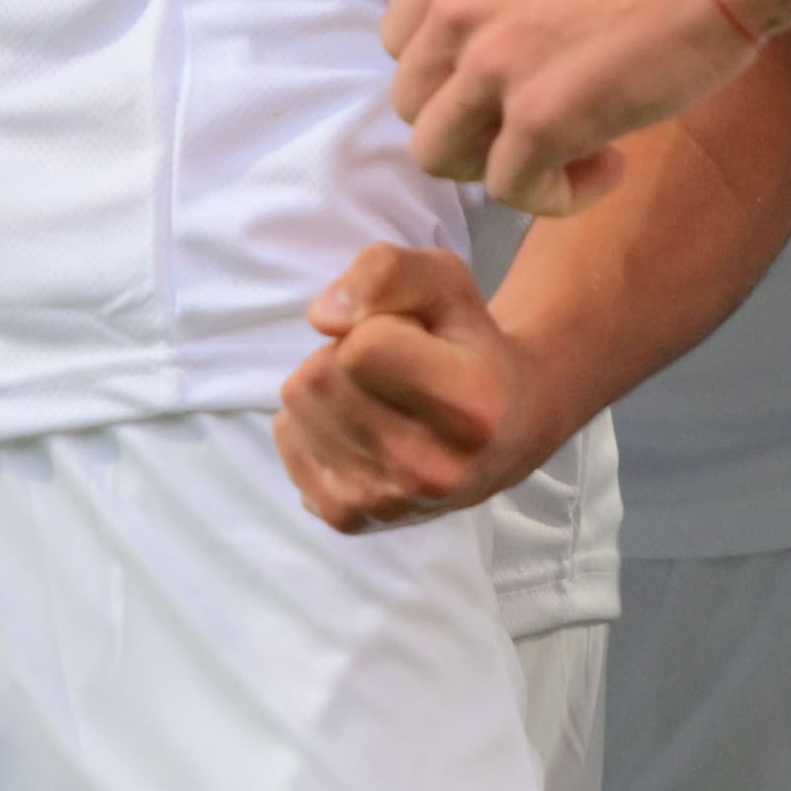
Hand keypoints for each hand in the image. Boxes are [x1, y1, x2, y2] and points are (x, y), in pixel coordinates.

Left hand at [274, 243, 562, 530]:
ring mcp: (388, 503)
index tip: (415, 338)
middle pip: (320, 378)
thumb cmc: (470, 345)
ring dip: (327, 387)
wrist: (503, 430)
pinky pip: (286, 441)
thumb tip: (321, 318)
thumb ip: (387, 272)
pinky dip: (309, 421)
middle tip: (394, 368)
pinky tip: (357, 425)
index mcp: (471, 407)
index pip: (362, 347)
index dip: (378, 324)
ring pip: (297, 409)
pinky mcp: (350, 518)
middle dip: (345, 354)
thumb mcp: (446, 281)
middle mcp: (433, 470)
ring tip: (378, 395)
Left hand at [384, 0, 754, 217]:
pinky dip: (555, 195)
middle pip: (415, 106)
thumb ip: (497, 6)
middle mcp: (457, 9)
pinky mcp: (538, 119)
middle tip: (541, 127)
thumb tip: (487, 78)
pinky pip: (510, 190)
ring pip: (440, 156)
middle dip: (473, 129)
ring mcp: (492, 66)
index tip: (508, 86)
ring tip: (571, 153)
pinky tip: (612, 164)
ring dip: (501, 167)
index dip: (452, 80)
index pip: (403, 48)